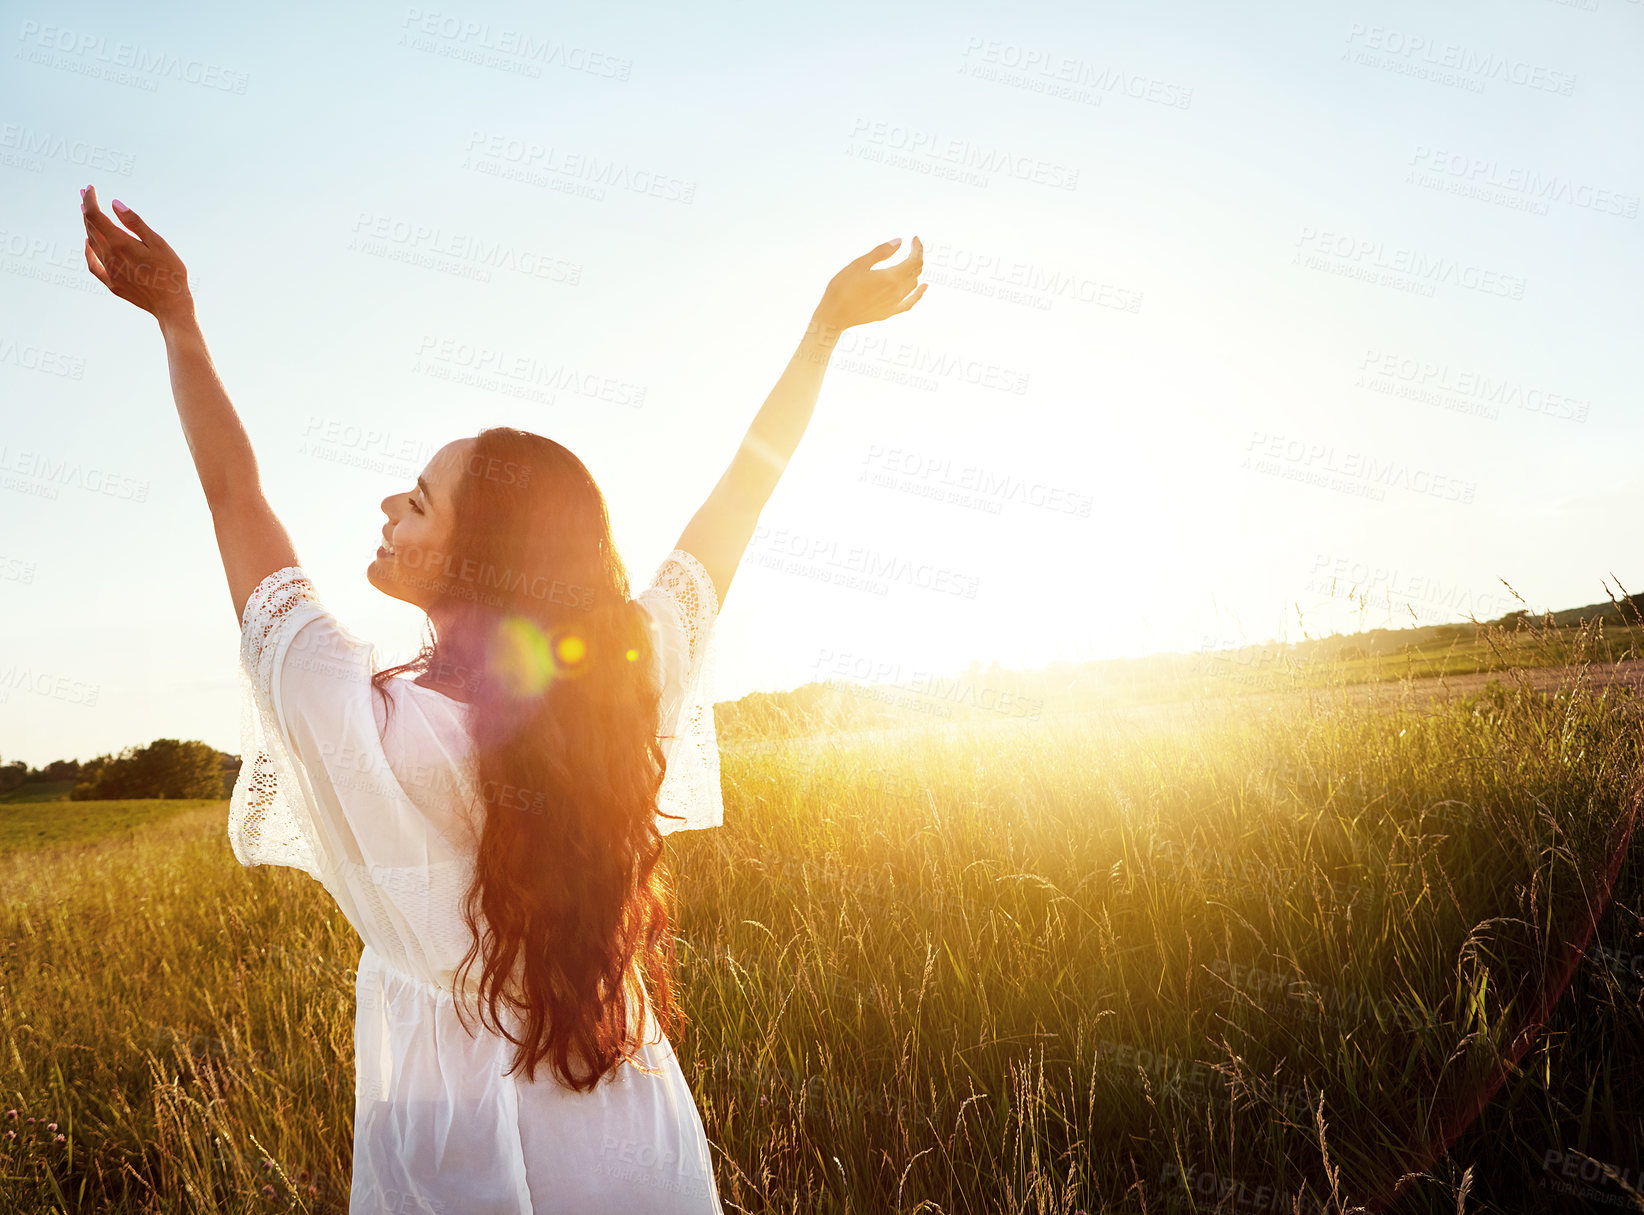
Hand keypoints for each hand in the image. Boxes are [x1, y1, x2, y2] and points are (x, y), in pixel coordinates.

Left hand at [79, 185, 193, 323]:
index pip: (95, 215)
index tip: (89, 188)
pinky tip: (88, 243)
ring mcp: (109, 271)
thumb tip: (114, 204)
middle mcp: (109, 256)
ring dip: (88, 226)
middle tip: (84, 194)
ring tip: (87, 214)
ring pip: (92, 242)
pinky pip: (93, 264)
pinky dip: (88, 250)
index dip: (89, 199)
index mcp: (120, 243)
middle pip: (91, 227)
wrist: (171, 305)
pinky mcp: (112, 283)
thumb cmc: (171, 272)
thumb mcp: (158, 243)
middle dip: (86, 209)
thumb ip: (135, 223)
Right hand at [813, 236, 925, 335]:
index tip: (914, 238)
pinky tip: (924, 287)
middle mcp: (897, 291)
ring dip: (914, 271)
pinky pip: (910, 302)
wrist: (835, 315)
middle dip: (916, 256)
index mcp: (890, 277)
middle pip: (916, 271)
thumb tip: (899, 242)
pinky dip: (919, 293)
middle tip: (910, 247)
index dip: (917, 248)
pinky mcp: (890, 312)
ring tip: (909, 261)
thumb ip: (881, 252)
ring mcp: (895, 304)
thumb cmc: (842, 287)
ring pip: (913, 284)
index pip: (914, 260)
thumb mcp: (859, 264)